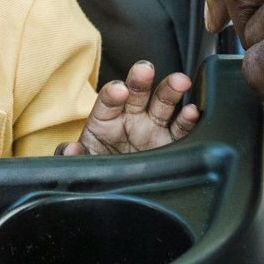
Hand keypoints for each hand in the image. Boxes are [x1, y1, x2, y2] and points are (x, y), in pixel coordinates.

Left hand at [60, 61, 198, 155]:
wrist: (120, 193)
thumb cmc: (100, 168)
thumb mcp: (84, 163)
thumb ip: (74, 156)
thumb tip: (70, 149)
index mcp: (106, 120)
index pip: (108, 101)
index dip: (112, 95)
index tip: (119, 90)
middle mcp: (131, 118)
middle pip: (137, 93)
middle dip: (140, 80)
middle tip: (144, 70)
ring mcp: (153, 128)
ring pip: (163, 103)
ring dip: (171, 90)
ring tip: (180, 81)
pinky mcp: (172, 142)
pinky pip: (181, 128)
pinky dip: (188, 120)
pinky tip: (193, 111)